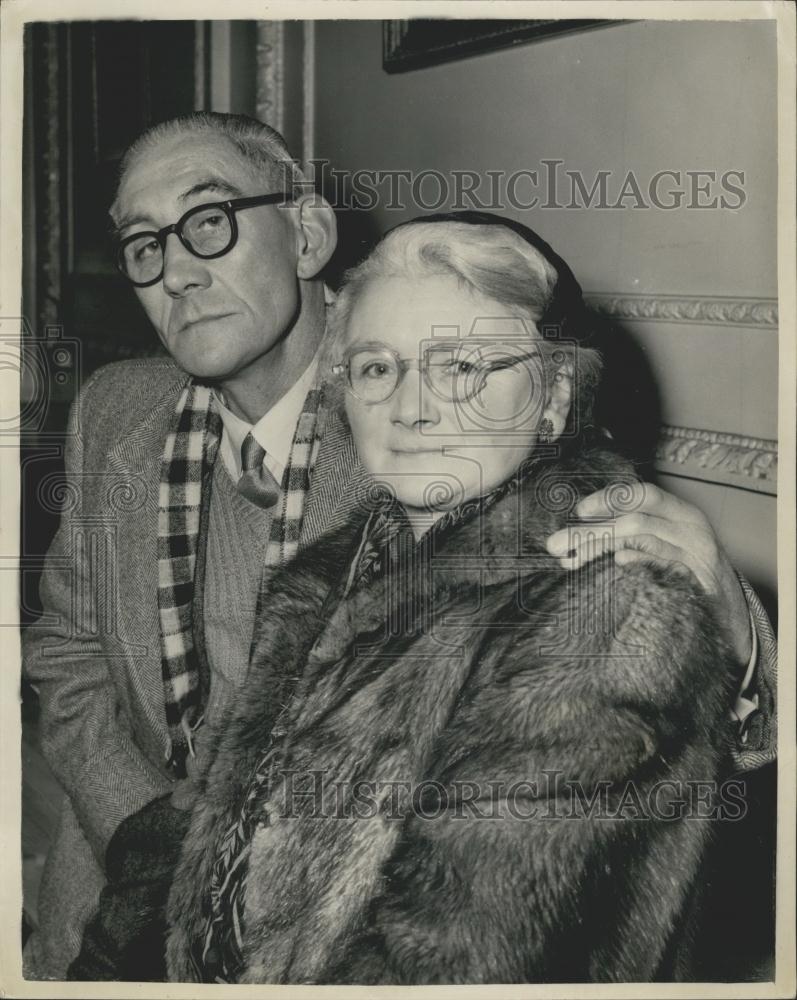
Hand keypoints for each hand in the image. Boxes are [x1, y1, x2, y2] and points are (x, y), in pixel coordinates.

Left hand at [545, 482, 752, 668]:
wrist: (728, 605)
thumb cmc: (685, 570)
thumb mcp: (661, 544)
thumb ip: (628, 535)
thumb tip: (575, 537)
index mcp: (678, 512)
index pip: (642, 495)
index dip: (610, 499)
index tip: (579, 510)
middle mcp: (689, 526)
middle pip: (634, 519)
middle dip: (591, 531)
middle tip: (555, 545)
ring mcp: (696, 552)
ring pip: (644, 536)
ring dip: (602, 546)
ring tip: (573, 559)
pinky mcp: (700, 577)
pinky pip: (666, 564)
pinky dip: (641, 560)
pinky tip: (618, 562)